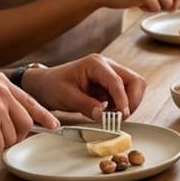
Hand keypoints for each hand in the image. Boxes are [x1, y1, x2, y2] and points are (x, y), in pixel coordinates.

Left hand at [23, 54, 146, 120]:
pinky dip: (122, 106)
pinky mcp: (110, 85)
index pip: (116, 81)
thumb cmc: (53, 85)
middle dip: (132, 100)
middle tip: (122, 116)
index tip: (123, 114)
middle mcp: (107, 66)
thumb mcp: (66, 97)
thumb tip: (102, 115)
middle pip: (134, 81)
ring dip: (129, 103)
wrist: (45, 85)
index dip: (122, 98)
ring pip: (134, 88)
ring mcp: (110, 74)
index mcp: (95, 64)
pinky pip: (126, 95)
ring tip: (113, 116)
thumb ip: (86, 105)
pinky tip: (109, 113)